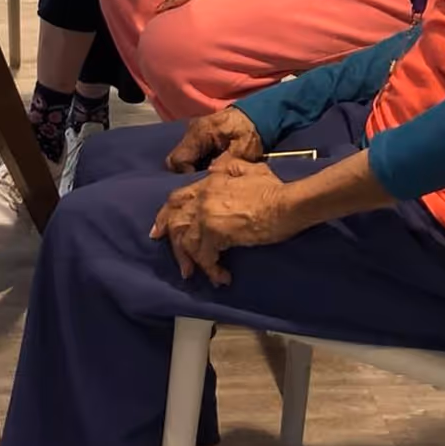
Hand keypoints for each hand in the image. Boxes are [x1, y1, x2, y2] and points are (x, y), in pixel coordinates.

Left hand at [150, 162, 295, 283]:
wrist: (286, 203)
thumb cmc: (274, 188)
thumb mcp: (250, 168)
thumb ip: (229, 167)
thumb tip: (214, 168)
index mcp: (208, 182)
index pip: (177, 198)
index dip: (165, 215)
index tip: (158, 230)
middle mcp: (202, 198)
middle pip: (175, 221)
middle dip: (171, 241)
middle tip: (175, 259)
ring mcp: (207, 215)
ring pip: (186, 242)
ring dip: (191, 260)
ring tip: (196, 274)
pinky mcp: (216, 233)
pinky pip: (205, 257)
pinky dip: (211, 270)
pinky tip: (221, 278)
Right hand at [164, 106, 263, 173]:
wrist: (259, 113)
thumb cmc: (252, 132)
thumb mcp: (243, 150)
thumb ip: (225, 163)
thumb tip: (209, 175)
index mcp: (201, 133)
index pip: (178, 160)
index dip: (186, 175)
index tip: (202, 182)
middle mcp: (191, 131)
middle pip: (175, 159)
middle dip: (186, 174)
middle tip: (204, 182)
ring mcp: (193, 132)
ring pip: (181, 157)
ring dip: (191, 168)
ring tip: (207, 177)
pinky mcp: (198, 135)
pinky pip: (189, 153)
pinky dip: (195, 163)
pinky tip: (209, 168)